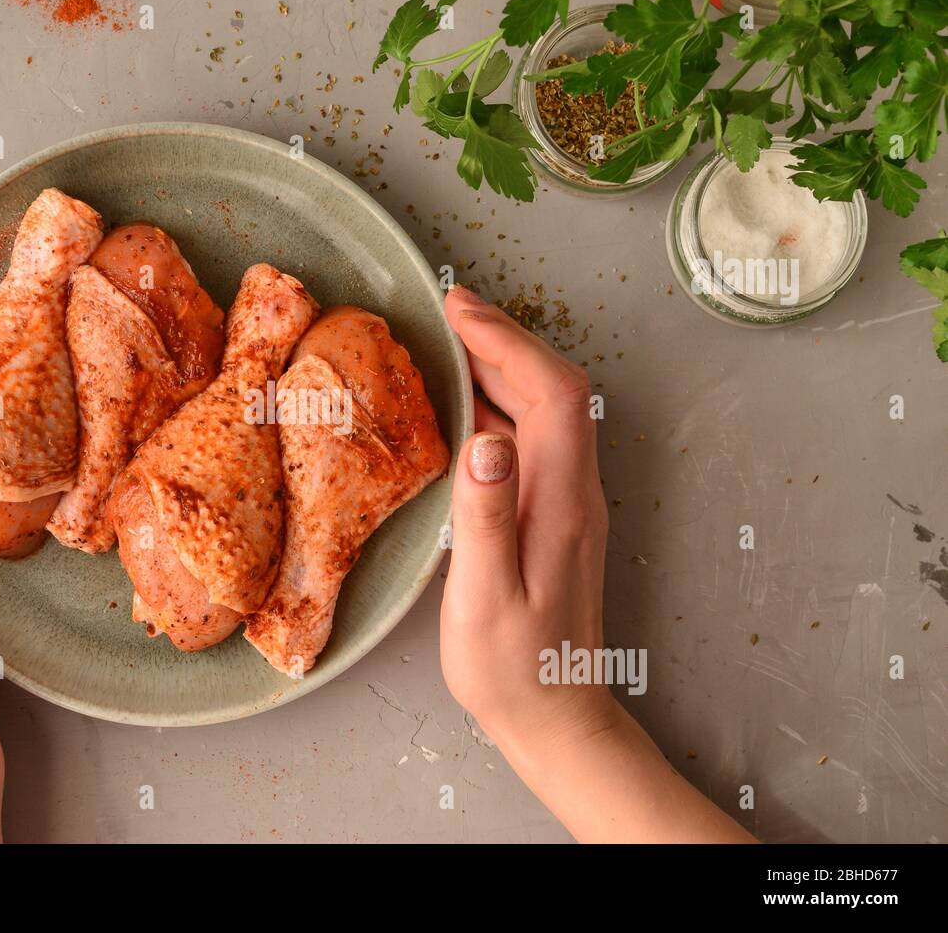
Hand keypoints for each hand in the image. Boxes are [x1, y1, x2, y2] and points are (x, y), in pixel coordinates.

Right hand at [440, 285, 612, 761]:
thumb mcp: (486, 599)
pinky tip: (464, 406)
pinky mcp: (554, 514)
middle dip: (504, 338)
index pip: (549, 392)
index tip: (457, 310)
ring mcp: (569, 501)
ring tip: (450, 341)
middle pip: (553, 387)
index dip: (506, 341)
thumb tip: (484, 437)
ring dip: (503, 365)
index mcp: (562, 500)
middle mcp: (576, 490)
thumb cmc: (514, 667)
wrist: (556, 715)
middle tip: (448, 308)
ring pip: (545, 409)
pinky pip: (532, 437)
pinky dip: (500, 404)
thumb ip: (486, 517)